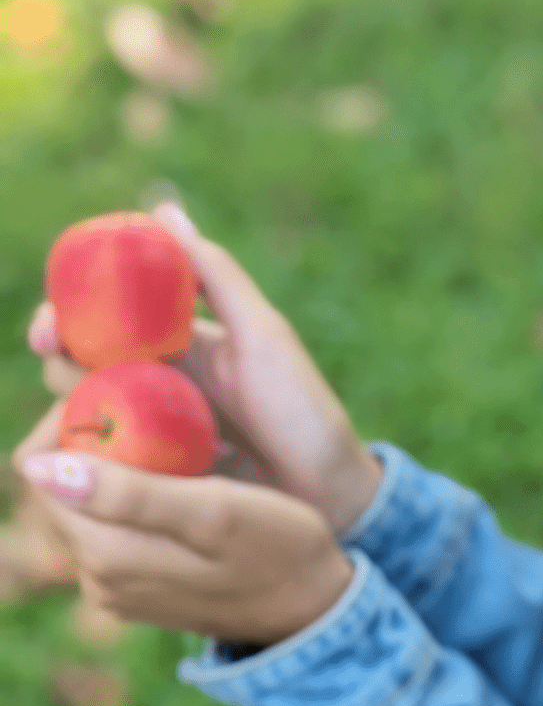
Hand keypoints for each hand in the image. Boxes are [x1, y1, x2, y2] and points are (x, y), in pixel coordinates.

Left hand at [12, 398, 355, 645]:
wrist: (317, 604)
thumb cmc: (278, 546)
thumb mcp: (213, 512)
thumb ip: (131, 495)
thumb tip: (40, 469)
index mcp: (105, 554)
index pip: (41, 465)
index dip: (74, 417)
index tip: (129, 393)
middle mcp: (97, 575)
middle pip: (61, 481)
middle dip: (99, 436)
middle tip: (160, 406)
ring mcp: (118, 584)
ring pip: (90, 498)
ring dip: (123, 459)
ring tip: (181, 435)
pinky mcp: (143, 582)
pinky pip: (118, 520)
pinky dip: (141, 485)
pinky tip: (189, 471)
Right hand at [26, 202, 383, 537]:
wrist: (328, 495)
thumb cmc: (301, 408)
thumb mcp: (262, 334)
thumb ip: (217, 276)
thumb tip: (163, 210)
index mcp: (181, 341)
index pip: (106, 315)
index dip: (68, 313)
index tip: (50, 325)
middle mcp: (159, 381)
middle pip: (82, 360)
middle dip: (62, 358)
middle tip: (68, 369)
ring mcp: (153, 431)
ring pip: (83, 409)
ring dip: (70, 406)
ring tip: (91, 415)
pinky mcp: (151, 480)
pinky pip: (101, 463)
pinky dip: (84, 458)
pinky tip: (84, 464)